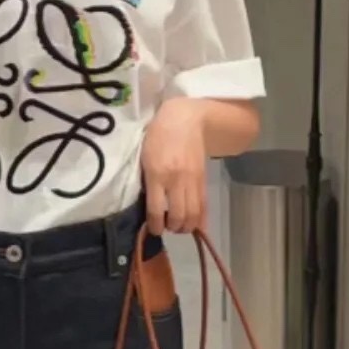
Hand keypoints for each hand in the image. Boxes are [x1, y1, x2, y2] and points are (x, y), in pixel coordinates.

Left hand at [141, 100, 208, 235]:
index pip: (156, 210)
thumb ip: (147, 181)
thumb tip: (149, 207)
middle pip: (178, 216)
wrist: (185, 119)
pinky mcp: (203, 179)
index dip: (155, 226)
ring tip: (179, 226)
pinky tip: (196, 226)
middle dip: (172, 228)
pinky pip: (204, 205)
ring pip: (193, 214)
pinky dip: (201, 220)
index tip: (153, 230)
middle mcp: (176, 180)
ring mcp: (192, 180)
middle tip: (167, 227)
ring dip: (186, 227)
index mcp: (157, 174)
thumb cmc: (158, 136)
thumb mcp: (145, 157)